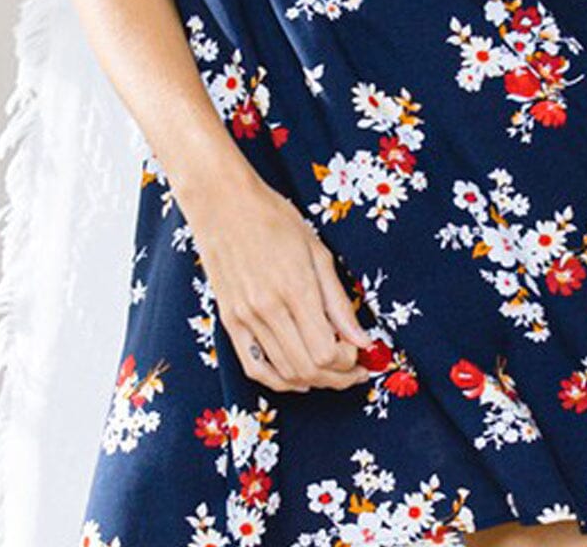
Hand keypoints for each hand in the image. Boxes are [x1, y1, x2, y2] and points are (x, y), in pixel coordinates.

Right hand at [181, 168, 380, 392]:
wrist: (224, 204)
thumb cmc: (275, 218)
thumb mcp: (318, 251)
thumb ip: (339, 301)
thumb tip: (363, 340)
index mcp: (295, 288)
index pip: (326, 352)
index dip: (348, 361)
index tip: (360, 351)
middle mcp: (268, 309)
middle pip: (307, 369)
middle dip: (337, 377)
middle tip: (354, 370)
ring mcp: (244, 319)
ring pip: (283, 373)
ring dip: (313, 381)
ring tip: (332, 373)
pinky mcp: (229, 322)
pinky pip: (254, 367)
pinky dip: (279, 380)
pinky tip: (298, 376)